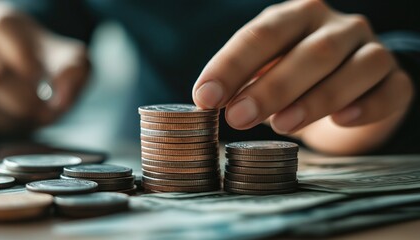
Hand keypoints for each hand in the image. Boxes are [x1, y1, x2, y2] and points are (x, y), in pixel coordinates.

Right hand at [0, 2, 89, 136]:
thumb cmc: (38, 62)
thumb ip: (73, 71)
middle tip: (41, 114)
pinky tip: (4, 124)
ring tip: (24, 119)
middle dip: (23, 104)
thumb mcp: (65, 59)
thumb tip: (61, 99)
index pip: (15, 51)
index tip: (50, 93)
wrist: (10, 70)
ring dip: (4, 120)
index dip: (36, 79)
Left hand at [193, 0, 413, 153]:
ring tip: (282, 125)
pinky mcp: (395, 79)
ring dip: (315, 99)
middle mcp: (337, 26)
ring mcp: (371, 49)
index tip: (205, 98)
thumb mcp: (263, 71)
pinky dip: (366, 106)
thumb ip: (241, 82)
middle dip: (271, 88)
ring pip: (354, 68)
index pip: (262, 34)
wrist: (347, 85)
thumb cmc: (293, 76)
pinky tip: (341, 121)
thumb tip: (207, 101)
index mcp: (297, 15)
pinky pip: (389, 90)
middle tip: (238, 118)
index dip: (231, 66)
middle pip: (309, 52)